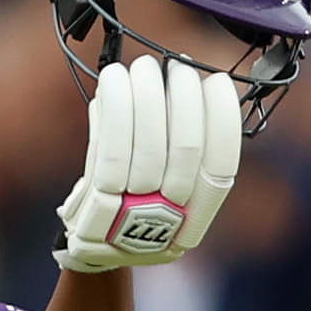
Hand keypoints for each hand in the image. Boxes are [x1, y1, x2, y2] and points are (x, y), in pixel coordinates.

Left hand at [54, 55, 240, 272]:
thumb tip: (189, 83)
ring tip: (144, 67)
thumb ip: (177, 142)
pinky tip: (114, 81)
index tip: (215, 81)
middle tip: (177, 65)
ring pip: (148, 149)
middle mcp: (170, 227)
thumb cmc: (128, 199)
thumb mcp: (161, 180)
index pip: (222, 167)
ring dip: (148, 97)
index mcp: (195, 220)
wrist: (88, 244)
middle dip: (184, 99)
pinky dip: (115, 111)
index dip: (222, 120)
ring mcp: (132, 224)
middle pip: (186, 153)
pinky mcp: (94, 210)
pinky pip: (111, 155)